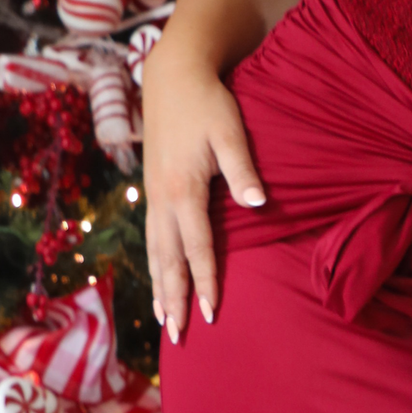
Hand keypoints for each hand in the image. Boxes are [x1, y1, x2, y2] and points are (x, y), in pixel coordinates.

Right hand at [142, 43, 266, 340]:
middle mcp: (162, 199)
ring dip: (161, 289)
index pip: (197, 247)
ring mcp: (154, 196)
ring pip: (155, 252)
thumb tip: (259, 204)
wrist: (173, 76)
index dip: (205, 282)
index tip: (213, 314)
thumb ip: (243, 169)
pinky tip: (160, 282)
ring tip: (166, 322)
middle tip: (181, 337)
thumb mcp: (230, 130)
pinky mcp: (153, 192)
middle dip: (175, 299)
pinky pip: (152, 239)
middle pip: (168, 260)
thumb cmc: (209, 103)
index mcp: (183, 189)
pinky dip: (156, 266)